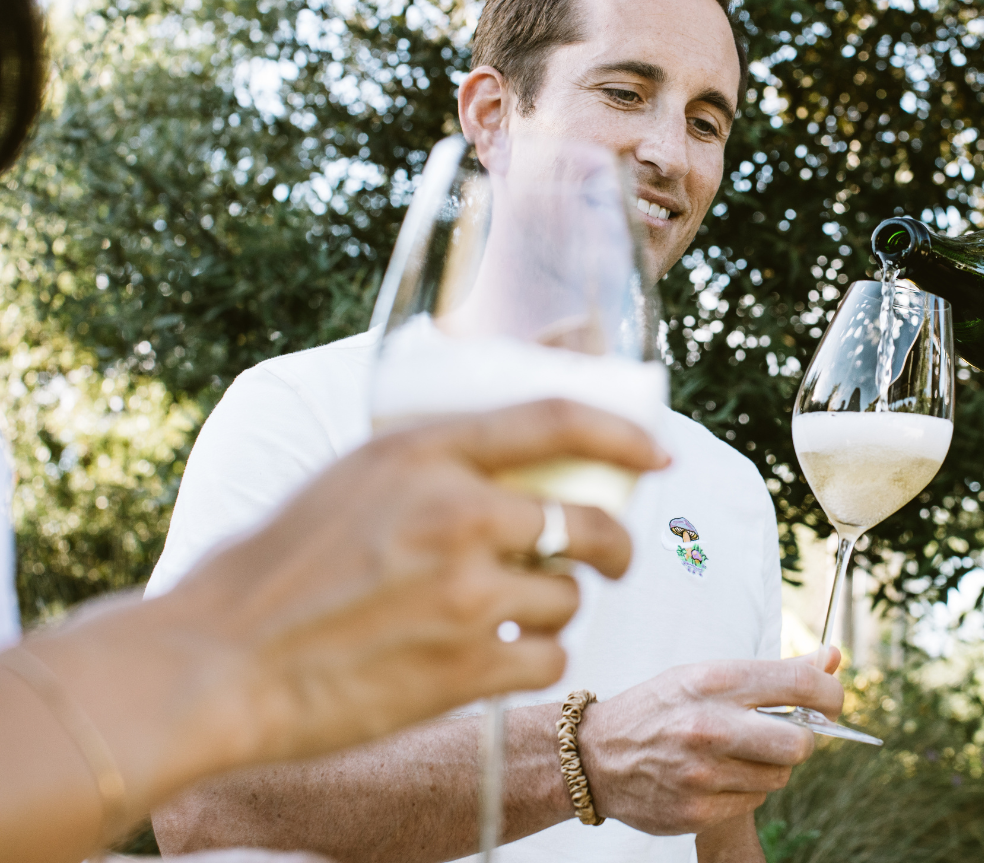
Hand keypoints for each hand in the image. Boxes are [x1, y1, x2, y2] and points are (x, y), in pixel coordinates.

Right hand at [153, 399, 664, 777]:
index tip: (659, 452)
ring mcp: (465, 593)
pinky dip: (536, 661)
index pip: (555, 420)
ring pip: (568, 597)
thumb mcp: (350, 476)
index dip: (622, 434)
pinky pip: (550, 659)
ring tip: (505, 616)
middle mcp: (456, 514)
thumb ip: (432, 463)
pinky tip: (499, 660)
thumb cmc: (277, 569)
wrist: (221, 661)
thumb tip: (515, 462)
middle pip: (588, 524)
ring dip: (554, 609)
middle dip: (614, 546)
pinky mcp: (465, 666)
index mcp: (423, 452)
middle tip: (612, 558)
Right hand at [580, 655, 843, 833]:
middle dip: (805, 740)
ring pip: (779, 777)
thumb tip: (834, 658)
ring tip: (741, 753)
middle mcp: (712, 726)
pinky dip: (746, 790)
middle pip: (800, 743)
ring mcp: (703, 773)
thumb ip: (774, 672)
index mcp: (717, 681)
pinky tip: (719, 775)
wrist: (595, 754)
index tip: (832, 701)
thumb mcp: (708, 674)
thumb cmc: (660, 707)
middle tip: (791, 735)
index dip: (831, 694)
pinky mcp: (697, 810)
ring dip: (772, 766)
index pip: (801, 683)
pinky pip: (752, 802)